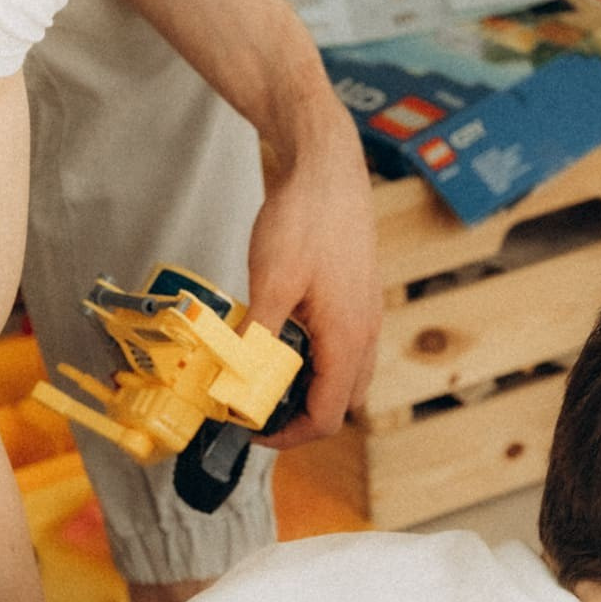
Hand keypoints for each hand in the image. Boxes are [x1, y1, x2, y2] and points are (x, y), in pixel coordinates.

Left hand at [247, 89, 379, 440]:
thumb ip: (257, 340)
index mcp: (348, 338)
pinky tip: (280, 340)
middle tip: (254, 407)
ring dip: (308, 388)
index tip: (250, 428)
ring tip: (262, 377)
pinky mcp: (357, 298)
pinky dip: (314, 360)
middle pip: (342, 403)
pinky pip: (342, 348)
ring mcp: (365, 315)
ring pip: (345, 377)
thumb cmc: (305, 218)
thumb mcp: (270, 283)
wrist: (327, 166)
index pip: (329, 416)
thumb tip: (235, 383)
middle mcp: (365, 333)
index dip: (289, 435)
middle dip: (300, 417)